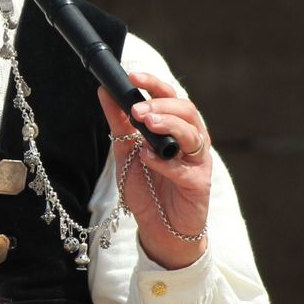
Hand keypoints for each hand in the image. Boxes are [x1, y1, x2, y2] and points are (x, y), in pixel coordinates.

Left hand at [97, 71, 212, 269]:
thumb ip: (118, 121)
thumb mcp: (125, 150)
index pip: (170, 96)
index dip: (154, 83)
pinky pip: (185, 169)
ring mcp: (198, 161)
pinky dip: (165, 162)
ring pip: (193, 133)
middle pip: (187, 110)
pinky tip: (148, 157)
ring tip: (146, 123)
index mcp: (175, 127)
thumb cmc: (146, 186)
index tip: (132, 77)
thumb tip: (105, 90)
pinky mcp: (199, 184)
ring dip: (169, 125)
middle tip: (137, 109)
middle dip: (161, 105)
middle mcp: (191, 140)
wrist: (158, 226)